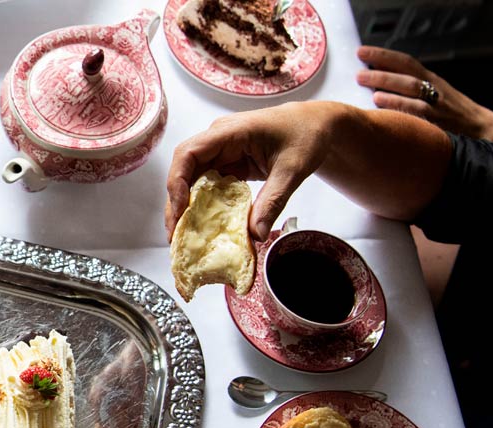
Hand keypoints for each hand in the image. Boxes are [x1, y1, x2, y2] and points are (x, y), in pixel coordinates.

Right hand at [165, 103, 344, 240]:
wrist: (317, 126)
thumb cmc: (306, 135)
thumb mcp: (292, 170)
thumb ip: (273, 201)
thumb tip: (256, 235)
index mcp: (229, 132)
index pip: (188, 153)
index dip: (178, 182)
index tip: (180, 212)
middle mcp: (218, 140)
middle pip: (183, 170)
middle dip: (176, 203)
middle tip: (175, 235)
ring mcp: (221, 152)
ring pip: (192, 180)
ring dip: (186, 208)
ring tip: (183, 236)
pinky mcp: (228, 164)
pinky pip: (207, 186)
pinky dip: (203, 206)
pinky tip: (203, 227)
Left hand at [355, 46, 488, 138]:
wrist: (478, 128)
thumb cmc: (448, 109)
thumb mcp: (432, 90)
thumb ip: (407, 84)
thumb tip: (374, 76)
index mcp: (430, 78)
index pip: (405, 62)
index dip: (383, 55)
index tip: (361, 52)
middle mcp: (434, 89)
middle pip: (407, 78)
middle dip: (383, 75)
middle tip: (359, 75)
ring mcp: (437, 106)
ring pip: (415, 97)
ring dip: (393, 95)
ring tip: (373, 94)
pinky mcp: (438, 124)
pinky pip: (420, 117)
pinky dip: (405, 115)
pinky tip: (389, 117)